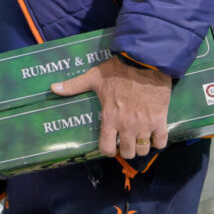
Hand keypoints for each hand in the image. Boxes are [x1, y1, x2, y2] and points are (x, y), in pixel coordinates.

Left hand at [51, 56, 170, 159]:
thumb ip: (73, 86)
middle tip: (125, 142)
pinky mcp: (160, 119)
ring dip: (141, 147)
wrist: (145, 62)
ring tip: (139, 139)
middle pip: (128, 152)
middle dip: (125, 150)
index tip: (110, 146)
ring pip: (144, 149)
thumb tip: (52, 88)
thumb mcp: (93, 77)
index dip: (108, 150)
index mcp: (110, 118)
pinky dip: (158, 142)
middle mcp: (127, 125)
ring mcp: (144, 124)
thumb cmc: (118, 70)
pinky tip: (154, 135)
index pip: (106, 148)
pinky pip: (161, 141)